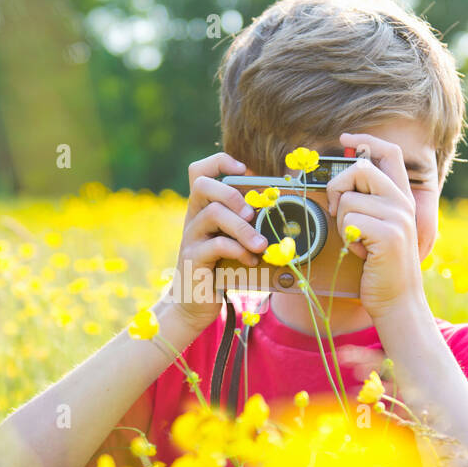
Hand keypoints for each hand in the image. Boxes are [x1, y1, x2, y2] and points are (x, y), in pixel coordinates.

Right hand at [160, 152, 268, 332]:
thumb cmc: (218, 269)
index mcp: (202, 209)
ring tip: (261, 244)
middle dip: (231, 193)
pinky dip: (238, 251)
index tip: (244, 170)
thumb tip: (277, 212)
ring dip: (243, 228)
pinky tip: (250, 261)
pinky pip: (215, 245)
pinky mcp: (193, 260)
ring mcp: (190, 239)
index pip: (199, 171)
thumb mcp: (230, 242)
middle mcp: (192, 219)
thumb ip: (243, 225)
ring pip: (212, 214)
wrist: (193, 304)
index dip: (220, 162)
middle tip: (251, 212)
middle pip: (202, 185)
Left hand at [324, 132, 427, 318]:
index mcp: (402, 198)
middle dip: (338, 188)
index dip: (367, 140)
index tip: (347, 137)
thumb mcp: (379, 230)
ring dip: (343, 223)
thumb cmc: (381, 268)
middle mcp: (403, 203)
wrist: (398, 301)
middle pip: (360, 170)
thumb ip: (368, 205)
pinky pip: (350, 220)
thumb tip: (340, 184)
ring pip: (349, 199)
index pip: (389, 154)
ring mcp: (398, 217)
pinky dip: (348, 239)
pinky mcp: (388, 233)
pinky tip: (362, 253)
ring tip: (359, 242)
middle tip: (340, 213)